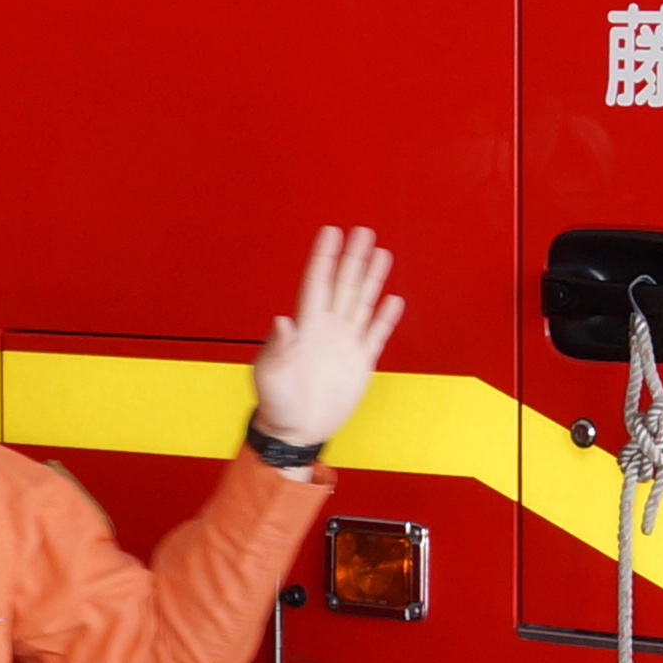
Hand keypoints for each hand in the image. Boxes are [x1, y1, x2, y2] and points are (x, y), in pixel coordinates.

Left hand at [248, 224, 405, 456]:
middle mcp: (327, 329)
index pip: (318, 282)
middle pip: (344, 284)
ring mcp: (345, 344)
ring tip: (380, 253)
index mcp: (306, 327)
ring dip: (371, 278)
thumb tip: (282, 321)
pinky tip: (392, 299)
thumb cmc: (276, 404)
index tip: (331, 232)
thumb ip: (277, 348)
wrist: (296, 431)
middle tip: (362, 231)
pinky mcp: (360, 362)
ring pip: (362, 302)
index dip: (324, 257)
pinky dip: (385, 317)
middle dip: (353, 257)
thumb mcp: (269, 376)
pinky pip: (375, 333)